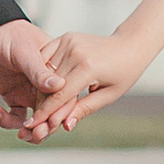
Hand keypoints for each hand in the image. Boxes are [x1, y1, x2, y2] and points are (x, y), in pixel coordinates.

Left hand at [0, 19, 62, 133]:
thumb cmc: (7, 34)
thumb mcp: (24, 51)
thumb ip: (39, 70)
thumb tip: (60, 86)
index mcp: (55, 69)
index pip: (65, 94)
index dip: (61, 111)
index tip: (53, 123)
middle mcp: (45, 83)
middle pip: (53, 111)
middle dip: (46, 126)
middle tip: (37, 135)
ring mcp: (30, 92)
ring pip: (37, 119)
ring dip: (30, 130)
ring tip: (21, 133)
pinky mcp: (14, 97)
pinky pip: (16, 117)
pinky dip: (7, 121)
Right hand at [27, 32, 141, 137]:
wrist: (129, 46)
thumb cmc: (123, 73)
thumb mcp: (108, 95)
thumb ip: (84, 109)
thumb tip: (65, 126)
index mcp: (88, 67)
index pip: (59, 95)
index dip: (45, 113)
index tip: (33, 126)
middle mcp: (75, 51)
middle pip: (49, 84)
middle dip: (41, 104)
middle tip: (33, 121)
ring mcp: (69, 42)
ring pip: (45, 72)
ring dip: (40, 90)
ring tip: (38, 107)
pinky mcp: (66, 37)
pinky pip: (46, 57)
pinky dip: (43, 73)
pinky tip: (42, 87)